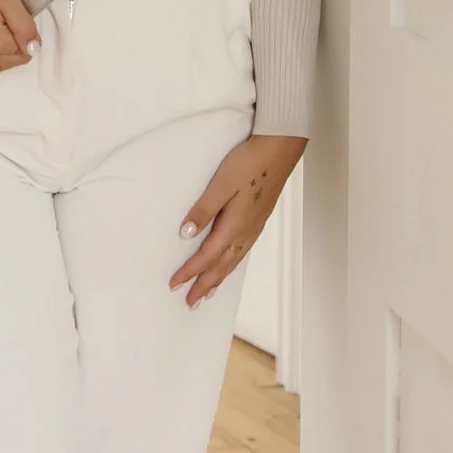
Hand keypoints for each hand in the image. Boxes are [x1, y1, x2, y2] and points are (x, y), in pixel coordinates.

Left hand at [172, 134, 305, 306]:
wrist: (279, 150)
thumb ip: (203, 210)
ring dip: (219, 278)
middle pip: (222, 266)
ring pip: (233, 261)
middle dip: (205, 285)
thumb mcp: (220, 184)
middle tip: (190, 302)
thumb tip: (186, 235)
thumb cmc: (249, 163)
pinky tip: (229, 263)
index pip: (207, 256)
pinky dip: (231, 264)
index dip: (189, 272)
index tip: (174, 284)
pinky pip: (242, 252)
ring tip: (207, 292)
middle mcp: (245, 232)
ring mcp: (254, 227)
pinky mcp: (258, 219)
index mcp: (234, 225)